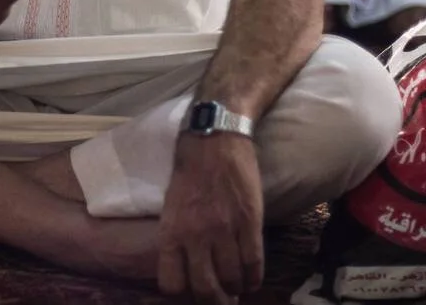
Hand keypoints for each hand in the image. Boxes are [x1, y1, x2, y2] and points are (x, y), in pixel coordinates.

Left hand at [158, 134, 264, 303]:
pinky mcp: (249, 222)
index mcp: (171, 231)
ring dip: (235, 289)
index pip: (171, 283)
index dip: (182, 292)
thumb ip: (177, 235)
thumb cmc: (190, 169)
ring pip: (232, 279)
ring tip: (236, 287)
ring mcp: (224, 229)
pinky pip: (254, 263)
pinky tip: (252, 280)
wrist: (215, 137)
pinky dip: (254, 278)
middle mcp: (195, 235)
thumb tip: (187, 265)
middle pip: (204, 288)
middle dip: (213, 301)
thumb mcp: (171, 205)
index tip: (191, 291)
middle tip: (220, 300)